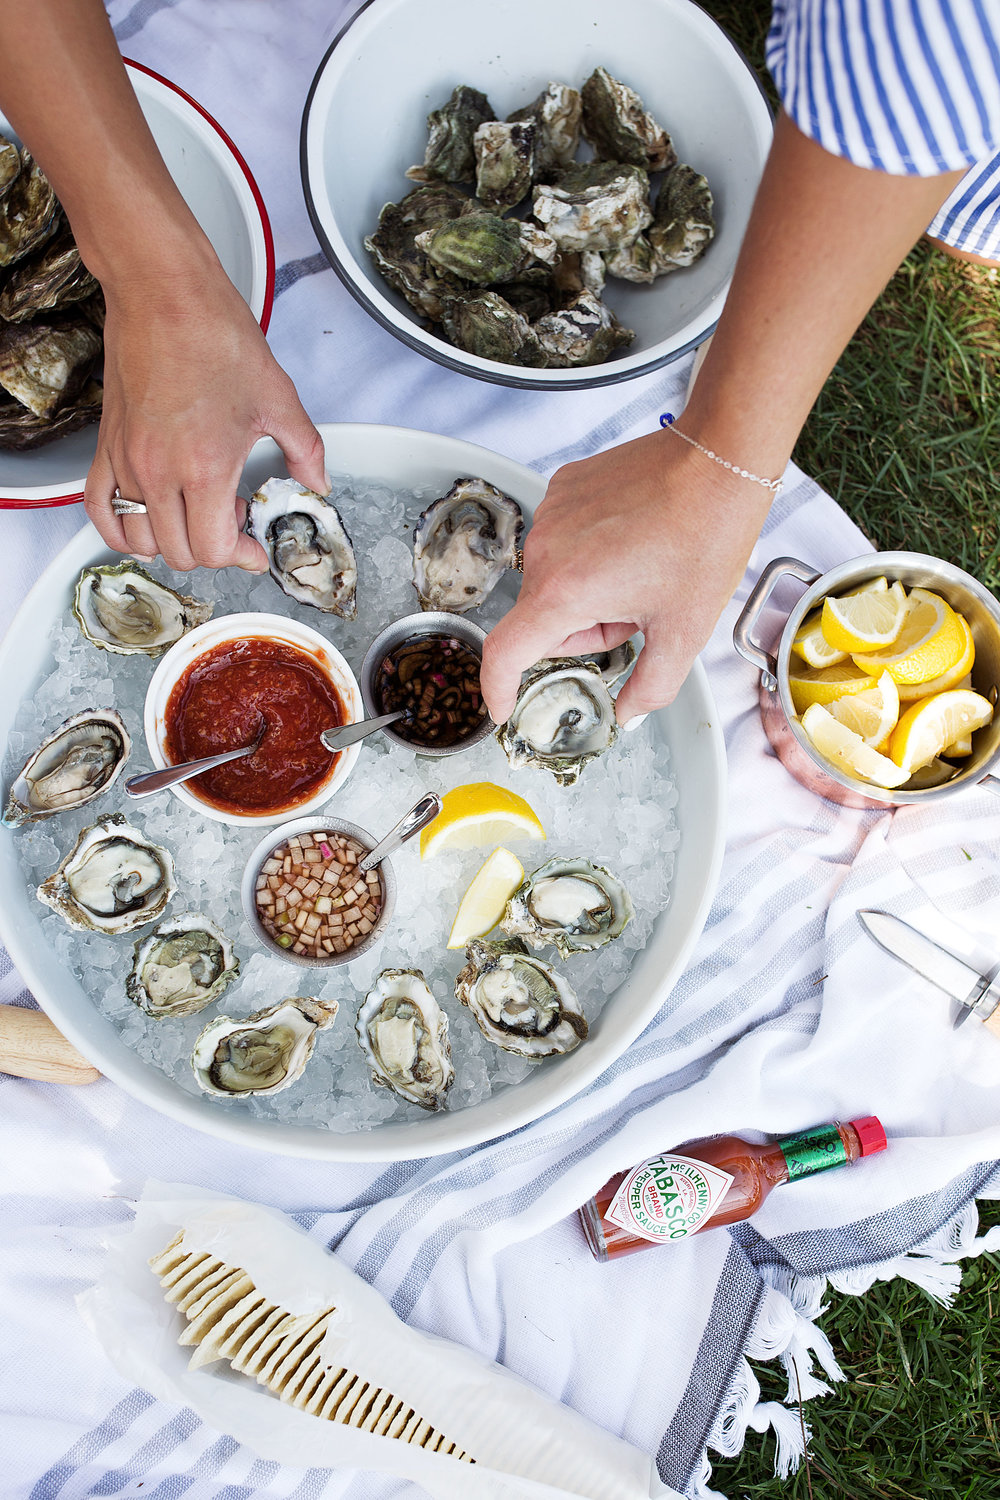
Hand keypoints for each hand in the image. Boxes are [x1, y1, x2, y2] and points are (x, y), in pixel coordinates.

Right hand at [83, 259, 327, 571]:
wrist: (164, 292)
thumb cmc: (215, 335)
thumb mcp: (278, 398)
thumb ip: (305, 449)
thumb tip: (317, 481)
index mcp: (204, 468)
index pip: (214, 549)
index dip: (239, 557)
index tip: (253, 548)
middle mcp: (159, 471)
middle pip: (179, 551)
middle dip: (211, 548)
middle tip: (232, 520)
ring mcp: (128, 459)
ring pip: (140, 536)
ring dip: (171, 539)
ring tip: (194, 513)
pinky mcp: (107, 444)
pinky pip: (100, 506)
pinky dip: (120, 527)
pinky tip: (141, 524)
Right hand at [480, 428, 773, 724]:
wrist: (720, 462)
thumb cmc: (705, 537)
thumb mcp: (685, 631)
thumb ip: (650, 687)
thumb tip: (627, 714)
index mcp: (565, 592)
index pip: (504, 652)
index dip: (498, 688)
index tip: (504, 706)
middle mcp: (545, 550)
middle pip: (541, 617)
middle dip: (582, 627)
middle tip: (637, 611)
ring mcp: (551, 512)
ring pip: (553, 578)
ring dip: (587, 589)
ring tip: (640, 567)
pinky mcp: (563, 486)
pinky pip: (563, 538)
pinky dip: (589, 549)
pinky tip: (631, 535)